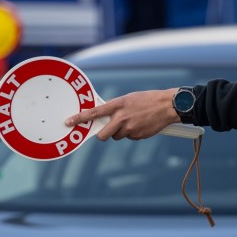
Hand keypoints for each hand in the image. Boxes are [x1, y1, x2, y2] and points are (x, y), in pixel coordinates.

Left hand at [64, 88, 179, 140]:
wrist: (168, 105)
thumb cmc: (149, 99)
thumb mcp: (129, 99)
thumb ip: (116, 107)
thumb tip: (105, 117)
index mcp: (118, 104)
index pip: (94, 113)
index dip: (79, 118)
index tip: (68, 122)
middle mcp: (121, 117)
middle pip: (103, 135)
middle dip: (104, 134)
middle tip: (110, 130)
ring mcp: (130, 128)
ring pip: (118, 136)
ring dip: (122, 132)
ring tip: (134, 121)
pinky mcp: (138, 135)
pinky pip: (130, 137)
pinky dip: (134, 133)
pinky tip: (142, 124)